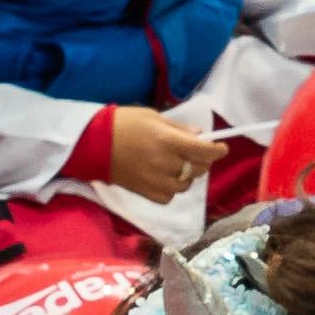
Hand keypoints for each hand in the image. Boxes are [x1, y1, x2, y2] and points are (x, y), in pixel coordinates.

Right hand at [96, 108, 230, 200]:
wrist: (93, 143)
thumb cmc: (123, 123)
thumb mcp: (153, 117)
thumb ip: (179, 128)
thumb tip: (200, 136)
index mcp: (168, 141)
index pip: (204, 152)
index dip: (217, 151)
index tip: (221, 148)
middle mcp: (165, 163)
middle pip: (198, 169)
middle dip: (201, 160)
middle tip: (194, 153)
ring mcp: (155, 180)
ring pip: (185, 185)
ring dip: (186, 176)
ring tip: (176, 165)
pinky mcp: (144, 192)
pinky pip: (168, 197)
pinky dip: (171, 189)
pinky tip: (164, 178)